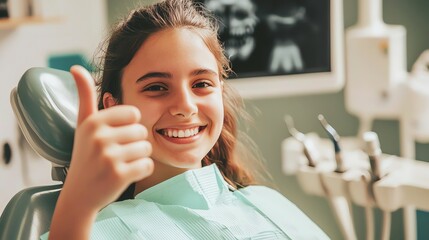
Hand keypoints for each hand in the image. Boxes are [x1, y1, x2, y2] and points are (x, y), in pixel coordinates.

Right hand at [61, 65, 153, 211]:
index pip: (134, 113)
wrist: (79, 195)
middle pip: (142, 131)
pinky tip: (125, 175)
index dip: (129, 127)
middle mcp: (100, 137)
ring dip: (139, 157)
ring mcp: (109, 157)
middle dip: (134, 144)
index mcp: (94, 121)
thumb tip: (76, 67)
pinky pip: (148, 165)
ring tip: (121, 164)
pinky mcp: (119, 175)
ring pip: (147, 148)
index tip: (115, 137)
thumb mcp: (83, 125)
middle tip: (116, 154)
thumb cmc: (85, 156)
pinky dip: (141, 171)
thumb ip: (84, 95)